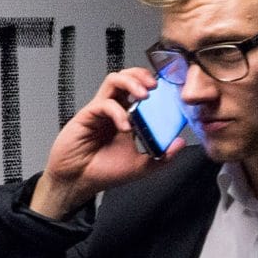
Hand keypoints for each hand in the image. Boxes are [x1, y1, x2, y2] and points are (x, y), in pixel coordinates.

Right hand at [29, 68, 183, 218]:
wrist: (78, 182)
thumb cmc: (103, 172)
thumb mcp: (141, 167)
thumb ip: (161, 156)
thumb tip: (179, 143)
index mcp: (128, 117)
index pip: (142, 91)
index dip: (156, 87)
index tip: (170, 91)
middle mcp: (115, 109)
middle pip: (128, 77)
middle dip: (143, 75)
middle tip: (156, 86)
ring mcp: (101, 110)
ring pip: (114, 80)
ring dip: (131, 82)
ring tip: (144, 95)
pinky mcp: (87, 114)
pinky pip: (104, 103)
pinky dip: (117, 112)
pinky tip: (124, 127)